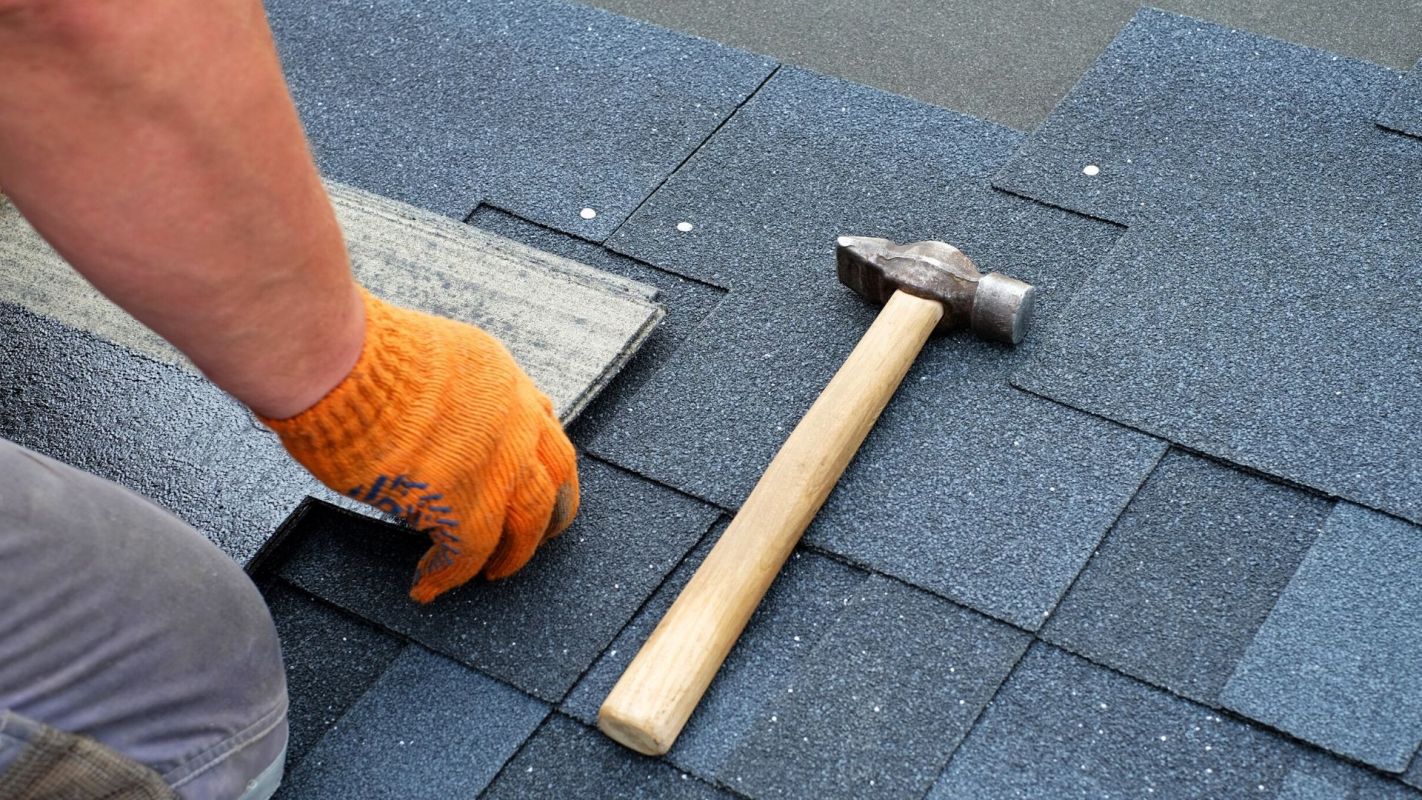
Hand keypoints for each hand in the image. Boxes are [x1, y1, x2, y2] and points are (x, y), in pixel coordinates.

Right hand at [263, 287, 578, 601]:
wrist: (340, 364)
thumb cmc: (355, 354)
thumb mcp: (425, 354)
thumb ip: (445, 391)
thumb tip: (426, 421)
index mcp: (501, 377)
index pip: (542, 424)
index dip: (539, 459)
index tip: (535, 479)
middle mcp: (515, 418)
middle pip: (557, 477)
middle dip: (551, 513)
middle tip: (538, 538)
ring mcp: (497, 462)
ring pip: (528, 522)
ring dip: (513, 554)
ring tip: (493, 574)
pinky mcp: (463, 502)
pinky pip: (468, 554)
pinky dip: (447, 576)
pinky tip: (428, 585)